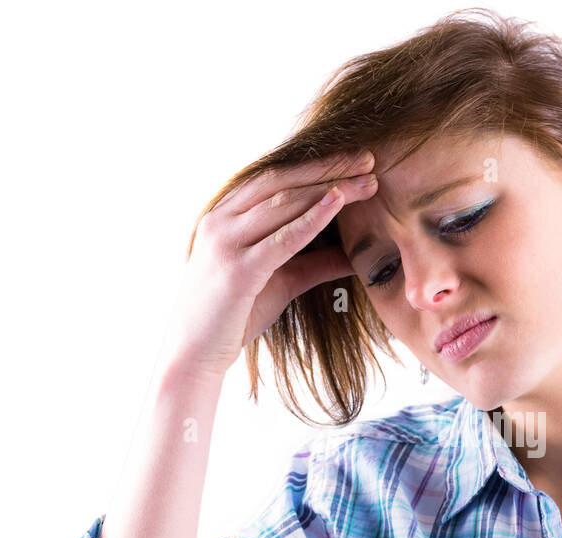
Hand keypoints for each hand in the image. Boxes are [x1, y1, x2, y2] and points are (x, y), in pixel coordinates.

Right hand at [162, 150, 377, 378]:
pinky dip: (312, 218)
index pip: (276, 179)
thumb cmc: (233, 317)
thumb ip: (315, 263)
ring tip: (367, 180)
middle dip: (328, 169)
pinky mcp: (237, 270)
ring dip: (329, 188)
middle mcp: (221, 221)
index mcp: (225, 216)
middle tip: (369, 160)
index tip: (356, 162)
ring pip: (284, 203)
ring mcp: (226, 243)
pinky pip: (281, 237)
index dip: (317, 167)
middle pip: (282, 182)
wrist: (192, 355)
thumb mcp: (281, 282)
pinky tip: (338, 202)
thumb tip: (356, 254)